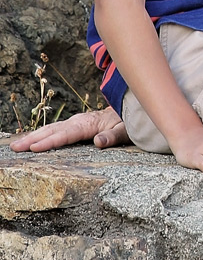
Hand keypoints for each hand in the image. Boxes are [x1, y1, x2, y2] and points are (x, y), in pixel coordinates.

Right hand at [9, 106, 126, 150]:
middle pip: (52, 131)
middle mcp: (78, 121)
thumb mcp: (125, 131)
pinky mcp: (73, 125)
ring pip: (50, 129)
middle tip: (15, 148)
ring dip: (32, 137)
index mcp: (88, 124)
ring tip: (15, 145)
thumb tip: (99, 142)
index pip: (66, 135)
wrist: (130, 110)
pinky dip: (40, 134)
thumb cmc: (127, 123)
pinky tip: (30, 140)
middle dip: (33, 139)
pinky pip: (54, 130)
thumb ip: (114, 136)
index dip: (50, 142)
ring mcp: (74, 122)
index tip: (34, 148)